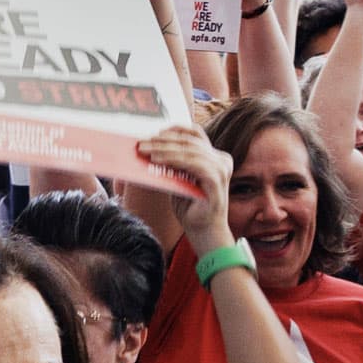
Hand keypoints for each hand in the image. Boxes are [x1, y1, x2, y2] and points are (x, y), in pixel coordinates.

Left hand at [134, 125, 230, 245]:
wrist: (204, 233)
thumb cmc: (190, 207)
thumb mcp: (178, 180)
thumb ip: (171, 163)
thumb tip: (149, 148)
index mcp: (214, 157)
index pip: (195, 134)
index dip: (174, 130)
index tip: (154, 132)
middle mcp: (221, 160)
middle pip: (190, 141)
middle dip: (162, 141)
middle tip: (141, 143)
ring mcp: (221, 169)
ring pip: (190, 150)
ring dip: (164, 149)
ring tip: (144, 151)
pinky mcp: (216, 180)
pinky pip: (193, 163)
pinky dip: (173, 159)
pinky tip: (157, 160)